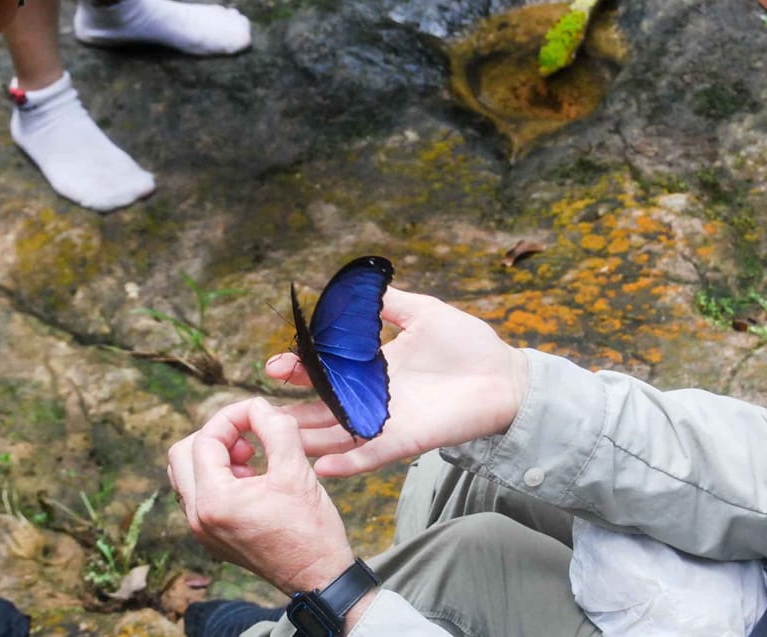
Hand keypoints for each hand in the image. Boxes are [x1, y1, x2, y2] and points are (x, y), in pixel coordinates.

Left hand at [167, 398, 354, 593]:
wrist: (319, 577)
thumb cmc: (311, 529)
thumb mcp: (297, 469)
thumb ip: (275, 427)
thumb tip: (257, 406)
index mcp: (214, 501)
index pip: (205, 440)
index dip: (231, 417)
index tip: (259, 413)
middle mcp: (198, 518)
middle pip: (181, 455)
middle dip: (216, 436)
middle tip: (249, 439)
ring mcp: (202, 531)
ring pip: (186, 475)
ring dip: (215, 457)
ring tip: (252, 460)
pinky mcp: (212, 537)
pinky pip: (199, 495)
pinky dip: (218, 477)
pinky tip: (252, 481)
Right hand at [268, 287, 528, 476]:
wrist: (506, 377)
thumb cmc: (468, 344)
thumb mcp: (422, 313)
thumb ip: (387, 304)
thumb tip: (355, 287)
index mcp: (372, 368)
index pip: (324, 371)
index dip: (299, 369)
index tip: (275, 366)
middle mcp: (373, 399)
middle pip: (321, 409)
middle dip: (290, 410)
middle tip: (260, 409)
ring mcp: (387, 422)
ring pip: (337, 435)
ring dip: (308, 439)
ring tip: (278, 440)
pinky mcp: (406, 440)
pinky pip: (370, 455)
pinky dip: (347, 463)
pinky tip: (322, 467)